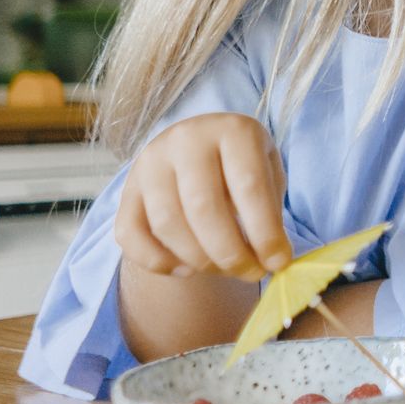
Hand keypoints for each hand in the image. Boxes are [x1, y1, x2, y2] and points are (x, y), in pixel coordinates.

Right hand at [114, 112, 291, 281]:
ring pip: (167, 224)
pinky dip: (158, 262)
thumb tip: (273, 262)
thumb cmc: (243, 166)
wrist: (199, 146)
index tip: (278, 264)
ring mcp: (150, 162)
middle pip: (203, 208)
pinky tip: (187, 270)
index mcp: (233, 130)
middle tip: (251, 273)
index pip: (248, 187)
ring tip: (225, 270)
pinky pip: (130, 235)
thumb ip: (271, 213)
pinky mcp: (127, 189)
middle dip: (231, 254)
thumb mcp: (269, 174)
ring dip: (199, 260)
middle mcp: (186, 139)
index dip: (265, 233)